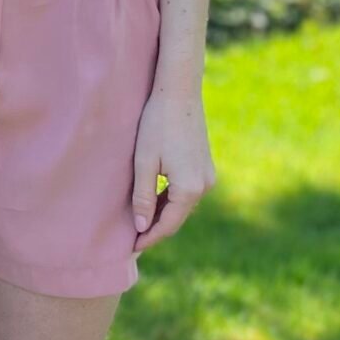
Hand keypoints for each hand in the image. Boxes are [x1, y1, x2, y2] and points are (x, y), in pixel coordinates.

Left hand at [131, 81, 217, 251]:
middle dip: (156, 228)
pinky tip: (155, 198)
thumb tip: (141, 227)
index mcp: (189, 188)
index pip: (168, 224)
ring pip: (183, 205)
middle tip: (133, 238)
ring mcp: (208, 175)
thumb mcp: (144, 162)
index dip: (149, 237)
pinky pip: (187, 191)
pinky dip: (171, 199)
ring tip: (141, 221)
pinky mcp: (205, 166)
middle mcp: (204, 185)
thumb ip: (143, 196)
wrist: (179, 92)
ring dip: (163, 213)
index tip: (132, 247)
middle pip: (178, 217)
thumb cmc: (157, 124)